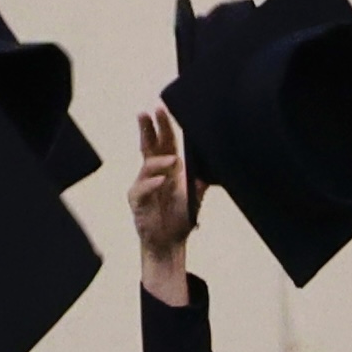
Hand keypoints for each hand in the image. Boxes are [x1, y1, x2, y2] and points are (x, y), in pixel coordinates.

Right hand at [130, 106, 199, 296]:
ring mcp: (143, 185)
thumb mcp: (196, 196)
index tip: (161, 108)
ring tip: (173, 161)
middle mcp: (154, 172)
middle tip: (147, 113)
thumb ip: (202, 181)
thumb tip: (214, 166)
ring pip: (147, 165)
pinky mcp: (137, 200)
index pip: (165, 141)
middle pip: (149, 145)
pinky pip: (142, 188)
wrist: (170, 242)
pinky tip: (161, 181)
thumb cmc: (180, 217)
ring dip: (160, 161)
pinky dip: (152, 183)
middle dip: (148, 128)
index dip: (163, 125)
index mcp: (168, 167)